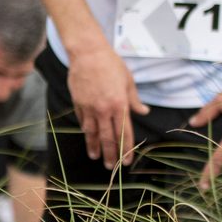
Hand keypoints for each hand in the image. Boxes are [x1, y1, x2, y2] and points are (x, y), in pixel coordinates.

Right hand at [65, 39, 146, 166]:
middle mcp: (104, 110)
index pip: (124, 133)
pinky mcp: (78, 103)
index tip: (126, 161)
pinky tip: (88, 137)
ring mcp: (89, 108)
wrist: (88, 53)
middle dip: (110, 154)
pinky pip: (83, 121)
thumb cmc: (111, 64)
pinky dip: (86, 131)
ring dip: (94, 146)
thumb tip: (143, 111)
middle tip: (110, 167)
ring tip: (95, 157)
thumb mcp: (128, 81)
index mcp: (120, 105)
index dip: (126, 149)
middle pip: (108, 138)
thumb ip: (134, 100)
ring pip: (92, 133)